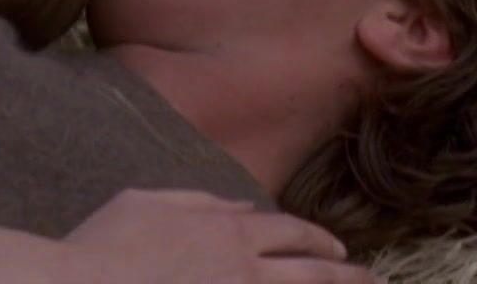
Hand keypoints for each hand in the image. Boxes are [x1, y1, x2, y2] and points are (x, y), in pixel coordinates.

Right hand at [59, 189, 374, 282]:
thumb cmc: (103, 246)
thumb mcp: (146, 203)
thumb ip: (199, 201)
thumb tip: (241, 205)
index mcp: (226, 228)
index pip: (287, 231)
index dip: (317, 241)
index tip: (335, 250)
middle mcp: (244, 267)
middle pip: (312, 272)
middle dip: (347, 276)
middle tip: (374, 281)